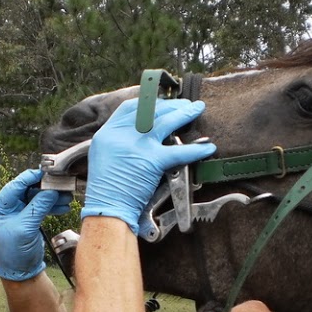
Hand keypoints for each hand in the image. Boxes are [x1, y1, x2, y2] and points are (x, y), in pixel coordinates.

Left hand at [0, 168, 72, 280]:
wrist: (20, 272)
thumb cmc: (15, 253)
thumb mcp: (25, 228)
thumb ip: (38, 206)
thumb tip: (51, 189)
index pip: (15, 186)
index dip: (32, 177)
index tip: (47, 172)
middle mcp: (3, 207)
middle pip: (26, 190)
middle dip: (45, 188)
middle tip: (61, 185)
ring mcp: (14, 212)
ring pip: (35, 198)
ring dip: (51, 197)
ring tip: (67, 197)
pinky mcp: (24, 218)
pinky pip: (38, 207)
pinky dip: (50, 206)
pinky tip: (63, 206)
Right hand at [81, 98, 215, 233]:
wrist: (108, 209)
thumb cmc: (108, 190)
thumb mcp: (104, 157)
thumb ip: (119, 141)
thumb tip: (140, 134)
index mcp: (107, 133)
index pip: (130, 108)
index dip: (148, 103)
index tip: (161, 103)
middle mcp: (121, 135)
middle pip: (150, 111)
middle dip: (171, 105)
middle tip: (184, 105)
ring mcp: (137, 145)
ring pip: (166, 122)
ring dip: (184, 114)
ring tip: (196, 110)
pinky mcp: (152, 160)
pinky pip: (179, 151)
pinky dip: (196, 150)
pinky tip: (207, 148)